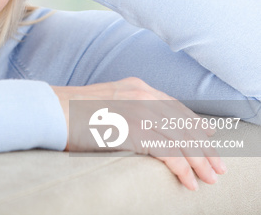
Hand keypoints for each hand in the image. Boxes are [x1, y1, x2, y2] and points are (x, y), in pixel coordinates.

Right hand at [52, 77, 226, 190]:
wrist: (51, 111)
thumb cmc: (71, 113)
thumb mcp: (105, 103)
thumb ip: (125, 108)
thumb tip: (138, 128)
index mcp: (135, 86)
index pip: (174, 106)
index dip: (194, 124)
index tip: (208, 138)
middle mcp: (141, 95)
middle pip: (183, 123)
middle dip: (204, 147)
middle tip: (218, 166)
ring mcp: (138, 111)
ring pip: (180, 139)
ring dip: (199, 162)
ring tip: (209, 178)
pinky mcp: (133, 130)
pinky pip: (167, 153)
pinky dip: (182, 169)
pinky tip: (188, 181)